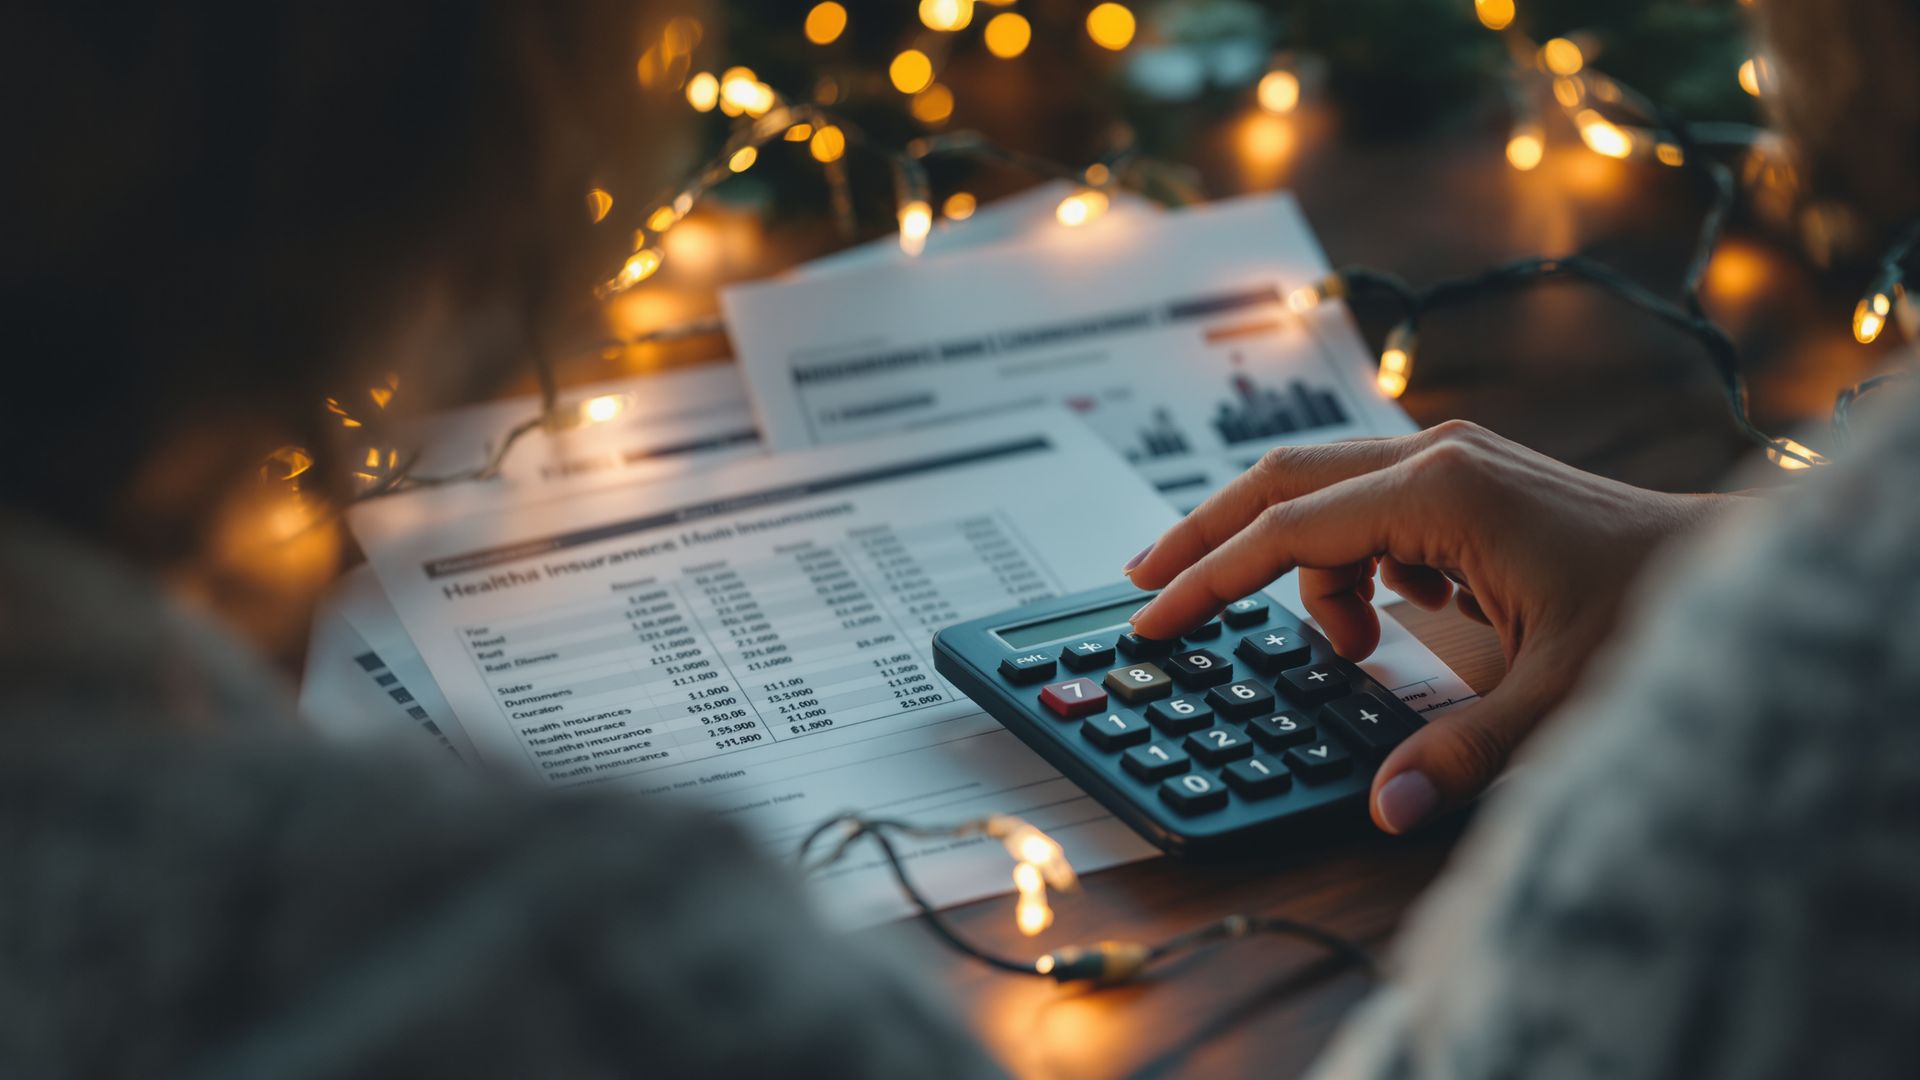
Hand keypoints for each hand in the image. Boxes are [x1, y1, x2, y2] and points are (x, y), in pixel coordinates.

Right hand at [1123, 420, 1729, 833]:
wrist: (1732, 566)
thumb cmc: (1657, 610)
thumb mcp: (1556, 697)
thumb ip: (1459, 753)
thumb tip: (1382, 810)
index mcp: (1442, 493)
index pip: (1286, 531)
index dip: (1209, 580)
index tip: (1153, 618)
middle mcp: (1438, 458)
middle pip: (1282, 480)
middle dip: (1208, 535)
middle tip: (1147, 586)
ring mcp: (1453, 462)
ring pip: (1325, 494)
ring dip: (1304, 567)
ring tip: (1347, 652)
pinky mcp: (1468, 482)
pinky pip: (1373, 511)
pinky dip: (1356, 563)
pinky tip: (1406, 616)